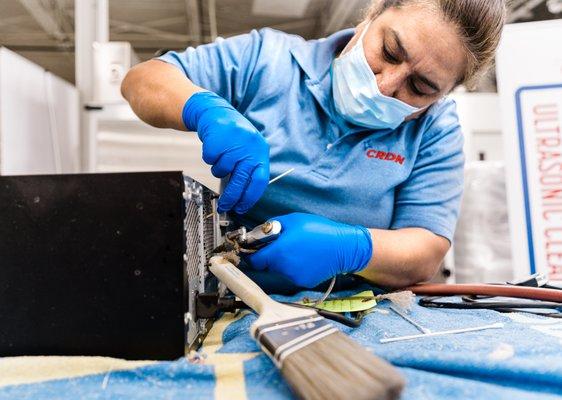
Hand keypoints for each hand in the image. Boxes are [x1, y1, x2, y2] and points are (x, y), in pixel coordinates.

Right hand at [182, 91, 269, 213]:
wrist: (217, 113)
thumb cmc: (234, 135)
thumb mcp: (249, 149)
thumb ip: (249, 170)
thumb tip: (243, 197)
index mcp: (260, 151)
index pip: (259, 181)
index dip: (250, 197)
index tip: (242, 207)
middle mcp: (249, 148)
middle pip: (240, 181)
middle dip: (231, 197)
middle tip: (225, 206)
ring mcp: (233, 144)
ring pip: (222, 171)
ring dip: (218, 169)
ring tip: (221, 157)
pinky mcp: (217, 141)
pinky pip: (210, 161)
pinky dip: (209, 158)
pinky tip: (214, 147)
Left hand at [245, 213, 372, 287]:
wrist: (344, 247)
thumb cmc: (320, 230)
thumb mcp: (294, 220)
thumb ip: (273, 226)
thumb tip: (261, 232)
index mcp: (279, 252)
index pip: (255, 260)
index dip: (253, 254)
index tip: (255, 249)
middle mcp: (284, 268)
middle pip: (268, 265)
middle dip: (271, 255)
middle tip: (283, 244)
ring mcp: (294, 277)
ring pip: (281, 270)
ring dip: (284, 261)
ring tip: (299, 249)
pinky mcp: (304, 282)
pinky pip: (293, 274)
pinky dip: (296, 267)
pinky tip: (307, 258)